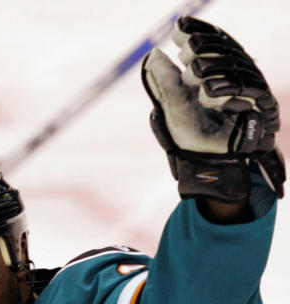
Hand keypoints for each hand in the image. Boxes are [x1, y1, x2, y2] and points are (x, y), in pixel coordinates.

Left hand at [142, 16, 283, 200]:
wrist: (208, 163)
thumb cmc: (190, 136)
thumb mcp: (172, 107)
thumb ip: (164, 81)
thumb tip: (153, 53)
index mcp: (212, 72)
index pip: (210, 42)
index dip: (196, 33)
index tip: (178, 29)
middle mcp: (232, 75)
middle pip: (223, 48)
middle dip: (201, 48)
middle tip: (186, 56)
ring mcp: (248, 88)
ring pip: (234, 64)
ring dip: (210, 71)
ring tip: (195, 84)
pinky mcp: (261, 104)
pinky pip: (249, 88)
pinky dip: (225, 90)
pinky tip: (208, 93)